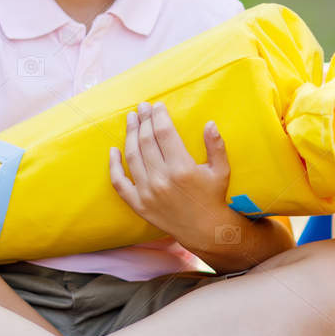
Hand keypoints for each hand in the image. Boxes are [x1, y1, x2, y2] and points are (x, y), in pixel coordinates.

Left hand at [108, 100, 237, 254]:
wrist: (204, 230)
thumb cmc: (214, 196)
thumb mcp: (221, 170)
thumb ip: (216, 146)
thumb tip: (210, 123)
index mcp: (182, 168)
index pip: (164, 132)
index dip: (159, 116)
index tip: (157, 105)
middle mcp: (162, 179)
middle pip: (146, 140)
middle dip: (144, 120)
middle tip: (142, 107)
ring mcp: (147, 192)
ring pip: (132, 156)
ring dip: (130, 134)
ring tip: (132, 119)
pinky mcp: (138, 204)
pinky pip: (119, 182)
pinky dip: (113, 165)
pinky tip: (113, 150)